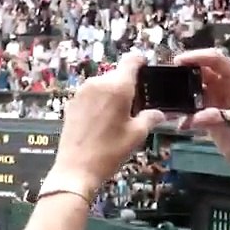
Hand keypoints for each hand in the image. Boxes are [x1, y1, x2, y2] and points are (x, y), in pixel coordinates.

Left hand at [52, 52, 164, 189]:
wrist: (76, 168)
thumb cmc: (109, 152)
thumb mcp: (136, 135)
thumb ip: (150, 118)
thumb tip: (158, 114)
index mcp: (117, 86)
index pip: (131, 60)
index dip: (140, 62)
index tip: (145, 70)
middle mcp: (97, 83)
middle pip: (117, 74)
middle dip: (126, 86)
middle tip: (133, 106)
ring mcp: (81, 92)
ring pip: (102, 85)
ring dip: (111, 95)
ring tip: (116, 117)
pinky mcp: (71, 103)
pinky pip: (90, 95)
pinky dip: (97, 102)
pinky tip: (100, 122)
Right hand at [175, 49, 229, 172]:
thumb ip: (218, 117)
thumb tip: (194, 118)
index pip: (216, 59)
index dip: (197, 57)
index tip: (178, 62)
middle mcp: (224, 83)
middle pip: (200, 70)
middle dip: (183, 72)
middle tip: (165, 79)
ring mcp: (213, 95)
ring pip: (192, 86)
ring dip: (180, 91)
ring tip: (166, 97)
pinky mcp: (205, 108)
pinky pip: (189, 104)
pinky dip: (181, 109)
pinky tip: (174, 117)